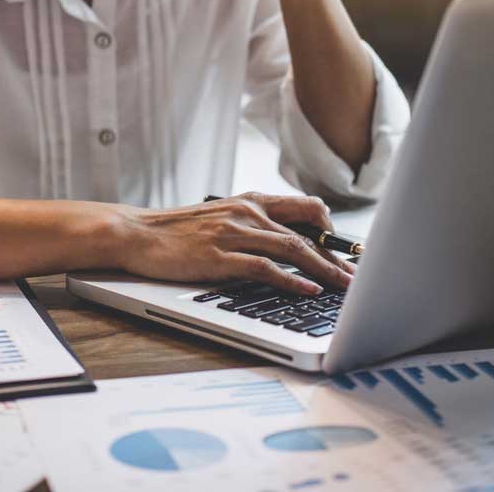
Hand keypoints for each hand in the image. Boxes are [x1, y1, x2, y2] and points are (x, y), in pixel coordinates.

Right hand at [117, 192, 354, 294]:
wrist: (136, 233)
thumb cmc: (175, 231)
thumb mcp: (219, 219)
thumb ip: (249, 225)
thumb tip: (282, 245)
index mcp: (250, 202)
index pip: (305, 208)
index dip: (332, 229)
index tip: (348, 250)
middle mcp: (247, 213)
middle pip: (306, 232)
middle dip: (337, 256)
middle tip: (357, 275)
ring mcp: (234, 233)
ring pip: (293, 249)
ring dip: (324, 269)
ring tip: (344, 286)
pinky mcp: (221, 256)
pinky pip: (265, 267)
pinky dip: (291, 279)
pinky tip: (307, 290)